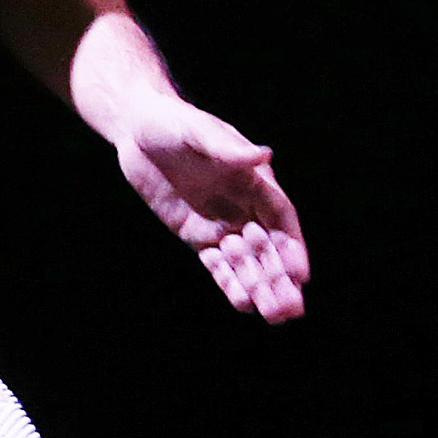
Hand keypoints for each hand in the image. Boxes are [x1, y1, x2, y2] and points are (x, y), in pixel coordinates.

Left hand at [112, 96, 308, 323]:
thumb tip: (263, 155)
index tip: (300, 274)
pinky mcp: (195, 234)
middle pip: (268, 247)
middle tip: (291, 309)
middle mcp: (243, 204)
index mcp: (254, 180)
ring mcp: (220, 221)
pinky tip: (242, 303)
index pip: (281, 219)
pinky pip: (216, 264)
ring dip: (259, 287)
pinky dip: (229, 282)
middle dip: (279, 278)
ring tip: (272, 315)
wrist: (137, 129)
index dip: (293, 247)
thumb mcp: (198, 131)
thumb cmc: (174, 122)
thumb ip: (228, 149)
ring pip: (245, 261)